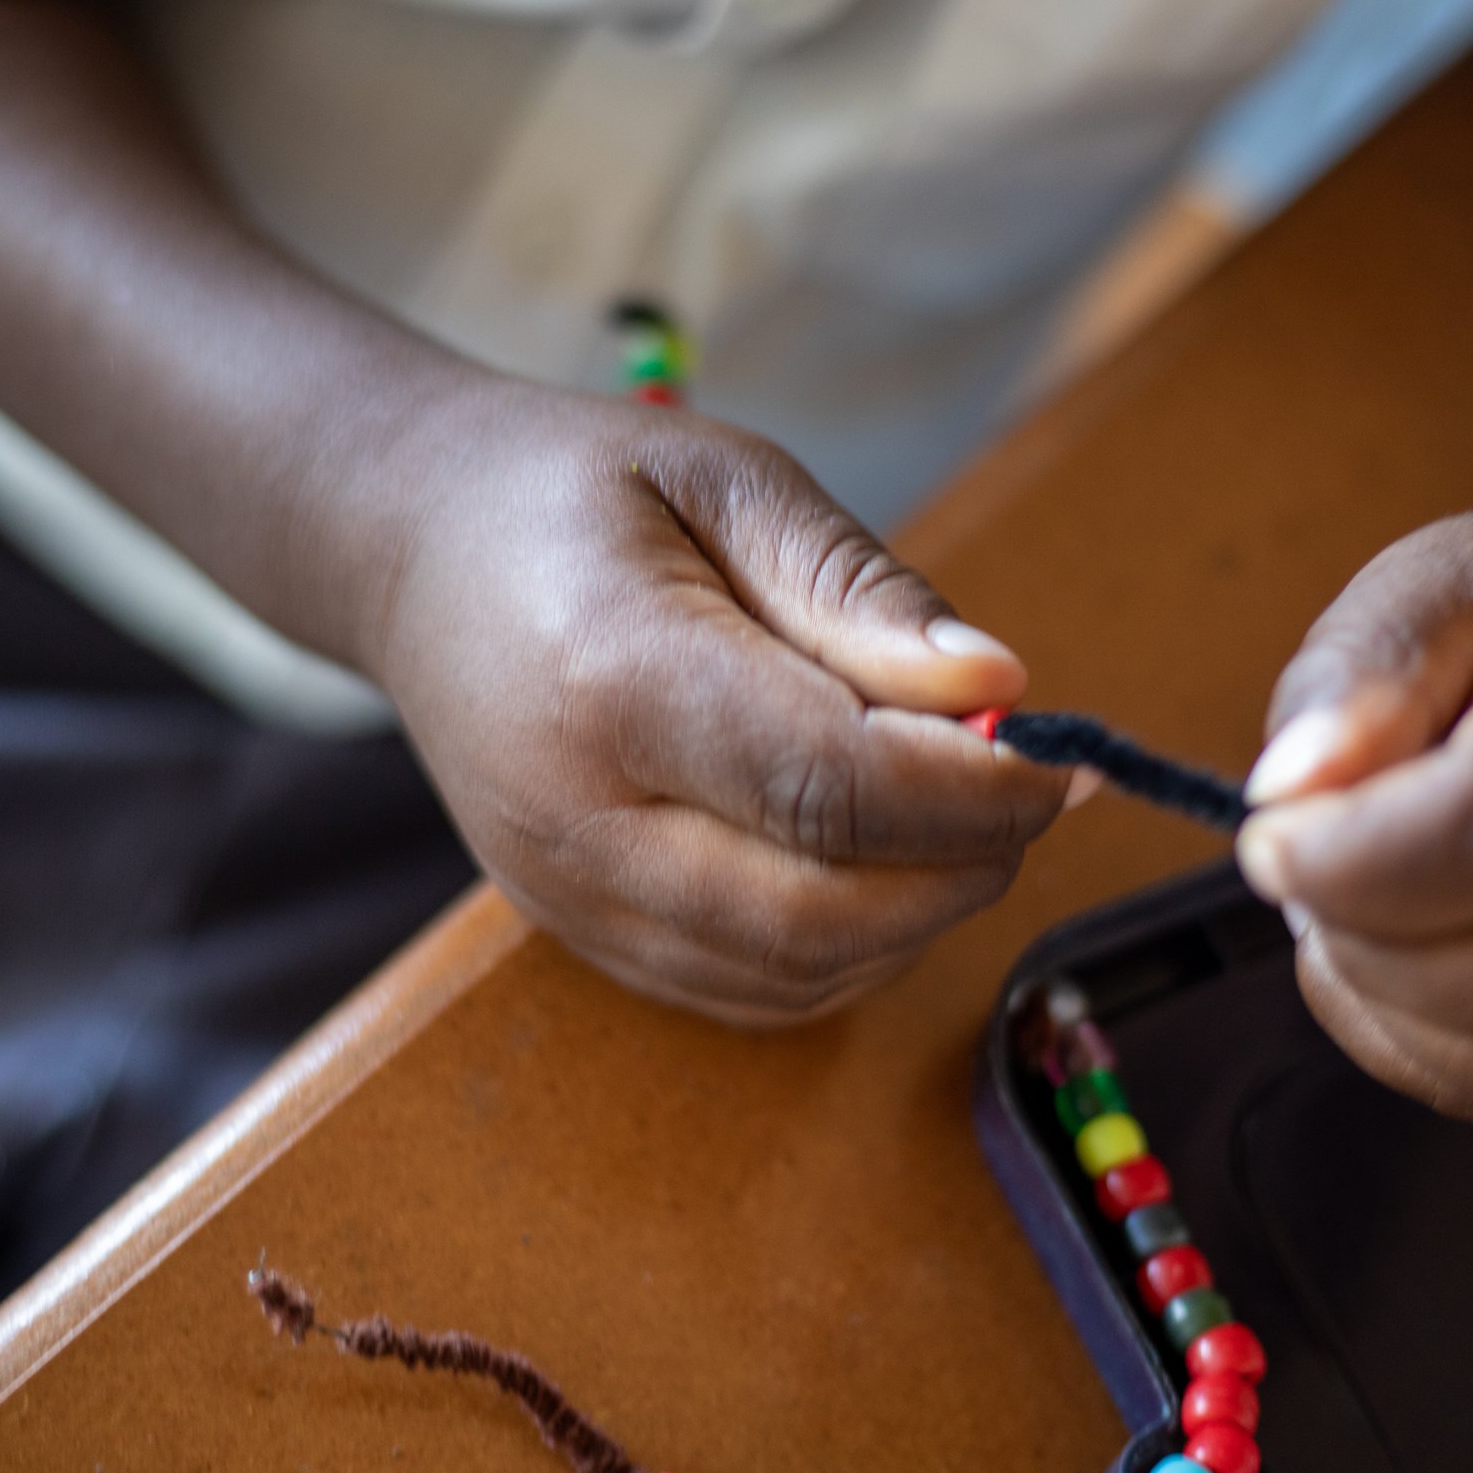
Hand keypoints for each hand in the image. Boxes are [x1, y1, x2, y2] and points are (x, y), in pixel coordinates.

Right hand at [363, 379, 1077, 1024]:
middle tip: (1028, 789)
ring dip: (918, 917)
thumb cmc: (578, 496)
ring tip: (955, 814)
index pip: (829, 787)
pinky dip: (852, 951)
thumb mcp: (728, 479)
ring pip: (795, 976)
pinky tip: (879, 864)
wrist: (412, 555)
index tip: (1060, 754)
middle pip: (819, 915)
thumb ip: (860, 592)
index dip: (974, 791)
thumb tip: (1001, 691)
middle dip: (962, 867)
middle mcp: (576, 819)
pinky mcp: (581, 936)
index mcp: (611, 680)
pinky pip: (752, 994)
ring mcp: (568, 897)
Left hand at [1233, 490, 1472, 1119]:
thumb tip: (1288, 791)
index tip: (1265, 838)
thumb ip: (1362, 668)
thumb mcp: (1442, 568)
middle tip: (1305, 864)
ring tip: (1349, 896)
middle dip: (1370, 945)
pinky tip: (1384, 955)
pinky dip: (1413, 1043)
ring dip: (1384, 999)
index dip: (1359, 859)